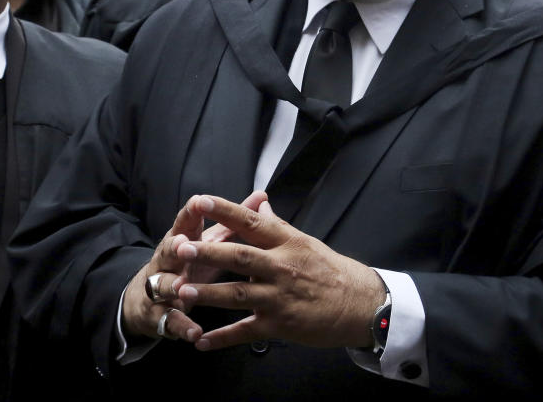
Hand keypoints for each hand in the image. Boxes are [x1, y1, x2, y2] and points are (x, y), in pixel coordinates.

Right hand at [121, 190, 267, 341]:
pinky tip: (195, 333)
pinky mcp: (160, 315)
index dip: (191, 211)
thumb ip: (234, 220)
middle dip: (174, 247)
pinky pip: (170, 321)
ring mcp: (160, 288)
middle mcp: (166, 261)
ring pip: (162, 285)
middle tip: (182, 245)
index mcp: (181, 239)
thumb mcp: (210, 240)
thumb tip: (261, 195)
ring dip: (170, 286)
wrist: (148, 298)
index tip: (199, 201)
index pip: (185, 222)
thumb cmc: (189, 262)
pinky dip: (182, 326)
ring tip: (180, 288)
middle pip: (168, 250)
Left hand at [171, 195, 386, 350]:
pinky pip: (245, 332)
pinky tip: (201, 341)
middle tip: (181, 249)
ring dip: (208, 294)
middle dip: (208, 253)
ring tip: (181, 291)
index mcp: (288, 243)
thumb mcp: (306, 242)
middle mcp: (282, 268)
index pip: (252, 223)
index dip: (226, 211)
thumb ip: (277, 226)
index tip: (202, 201)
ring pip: (238, 295)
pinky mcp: (279, 325)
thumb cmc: (332, 271)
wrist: (360, 305)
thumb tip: (258, 205)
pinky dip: (222, 338)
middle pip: (240, 257)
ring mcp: (279, 298)